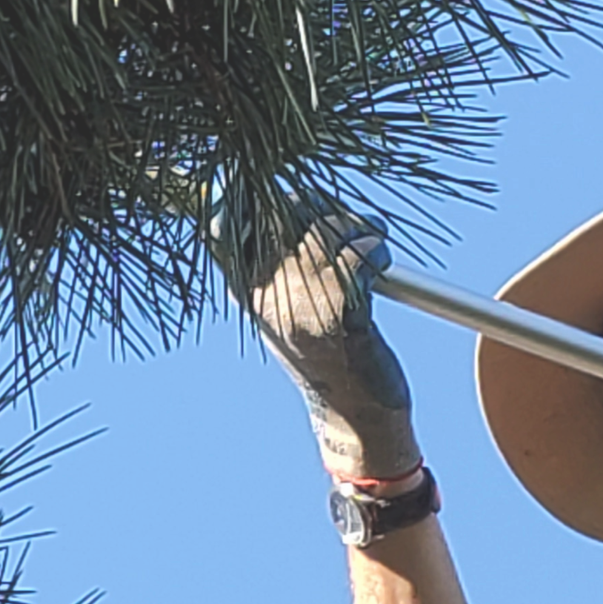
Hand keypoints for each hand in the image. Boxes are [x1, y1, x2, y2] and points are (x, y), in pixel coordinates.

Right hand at [211, 199, 420, 482]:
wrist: (354, 413)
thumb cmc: (327, 353)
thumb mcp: (285, 308)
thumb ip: (275, 260)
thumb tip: (283, 196)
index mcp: (247, 291)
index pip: (222, 226)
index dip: (243, 194)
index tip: (269, 190)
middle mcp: (267, 295)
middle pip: (283, 210)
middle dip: (319, 205)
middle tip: (343, 224)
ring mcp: (302, 303)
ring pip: (326, 227)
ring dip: (357, 227)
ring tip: (369, 245)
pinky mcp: (341, 311)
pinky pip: (359, 251)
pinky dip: (377, 248)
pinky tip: (380, 265)